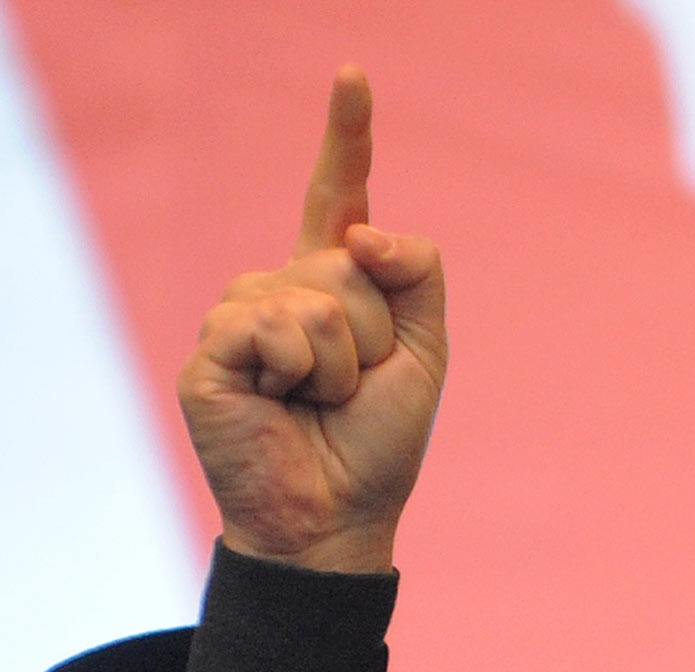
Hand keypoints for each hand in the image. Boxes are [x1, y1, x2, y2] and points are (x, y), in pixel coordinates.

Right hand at [177, 66, 446, 571]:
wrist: (337, 517)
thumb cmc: (377, 444)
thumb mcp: (426, 351)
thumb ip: (417, 270)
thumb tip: (359, 232)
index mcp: (334, 286)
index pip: (338, 198)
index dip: (345, 137)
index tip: (353, 76)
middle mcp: (283, 291)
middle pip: (347, 262)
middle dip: (372, 334)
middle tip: (352, 391)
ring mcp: (242, 317)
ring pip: (316, 296)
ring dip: (339, 364)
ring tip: (317, 404)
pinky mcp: (214, 351)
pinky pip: (273, 326)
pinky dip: (299, 373)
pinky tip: (281, 404)